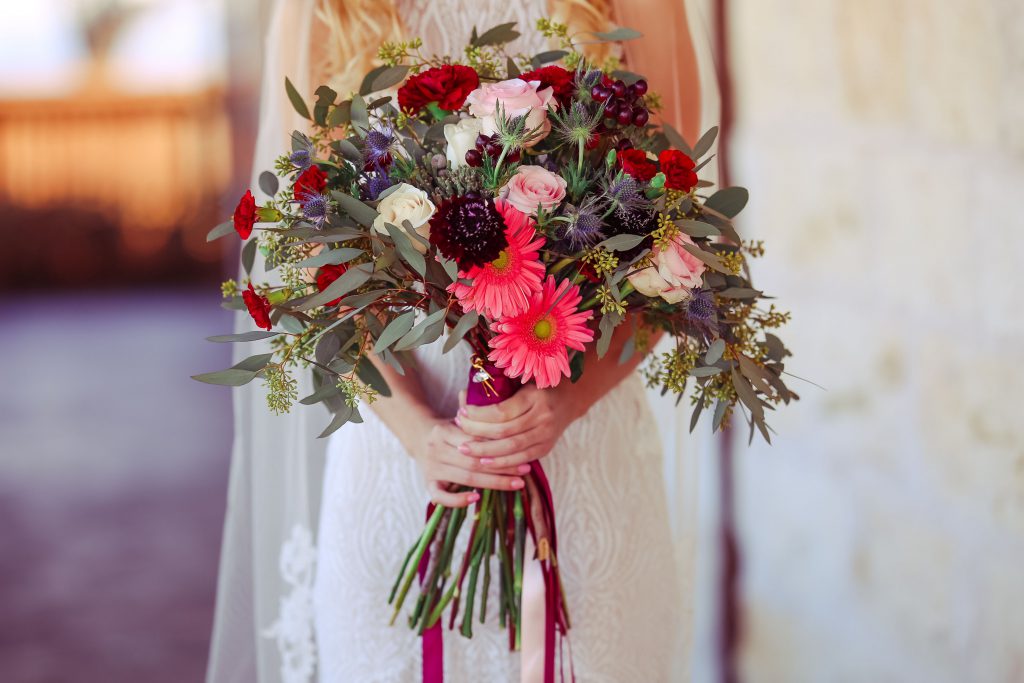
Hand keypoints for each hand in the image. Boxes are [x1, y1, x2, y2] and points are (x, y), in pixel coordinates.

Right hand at [409, 417, 528, 507]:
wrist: (419, 437)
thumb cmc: (449, 428)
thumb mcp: (459, 417)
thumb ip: (475, 413)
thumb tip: (498, 398)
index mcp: (443, 431)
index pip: (474, 441)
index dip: (498, 446)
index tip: (521, 449)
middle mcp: (436, 450)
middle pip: (473, 462)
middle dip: (502, 467)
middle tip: (525, 470)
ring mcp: (432, 469)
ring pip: (466, 478)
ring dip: (493, 482)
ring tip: (517, 484)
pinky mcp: (428, 484)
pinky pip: (441, 497)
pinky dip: (457, 500)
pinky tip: (476, 498)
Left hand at [454, 384, 580, 470]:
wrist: (569, 400)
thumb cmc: (536, 387)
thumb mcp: (520, 381)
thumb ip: (496, 388)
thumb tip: (463, 395)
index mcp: (534, 396)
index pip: (501, 412)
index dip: (479, 415)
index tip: (462, 412)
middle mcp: (543, 416)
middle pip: (504, 432)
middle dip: (477, 435)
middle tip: (458, 434)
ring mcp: (547, 434)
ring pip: (512, 448)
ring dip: (486, 452)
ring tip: (465, 450)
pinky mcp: (546, 448)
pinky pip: (522, 459)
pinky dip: (502, 463)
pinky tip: (485, 462)